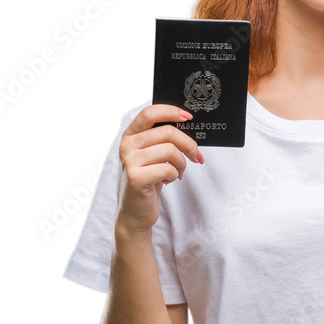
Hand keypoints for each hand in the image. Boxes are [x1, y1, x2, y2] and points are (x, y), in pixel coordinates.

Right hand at [116, 104, 204, 233]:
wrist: (135, 212)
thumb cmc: (148, 181)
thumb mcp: (152, 156)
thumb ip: (162, 140)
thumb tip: (188, 127)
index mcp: (130, 136)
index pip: (149, 113)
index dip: (171, 111)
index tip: (189, 117)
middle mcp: (126, 146)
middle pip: (167, 132)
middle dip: (189, 144)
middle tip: (196, 156)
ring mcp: (129, 161)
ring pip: (170, 150)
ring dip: (182, 164)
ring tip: (178, 172)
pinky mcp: (136, 178)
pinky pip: (168, 169)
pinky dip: (175, 176)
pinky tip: (169, 181)